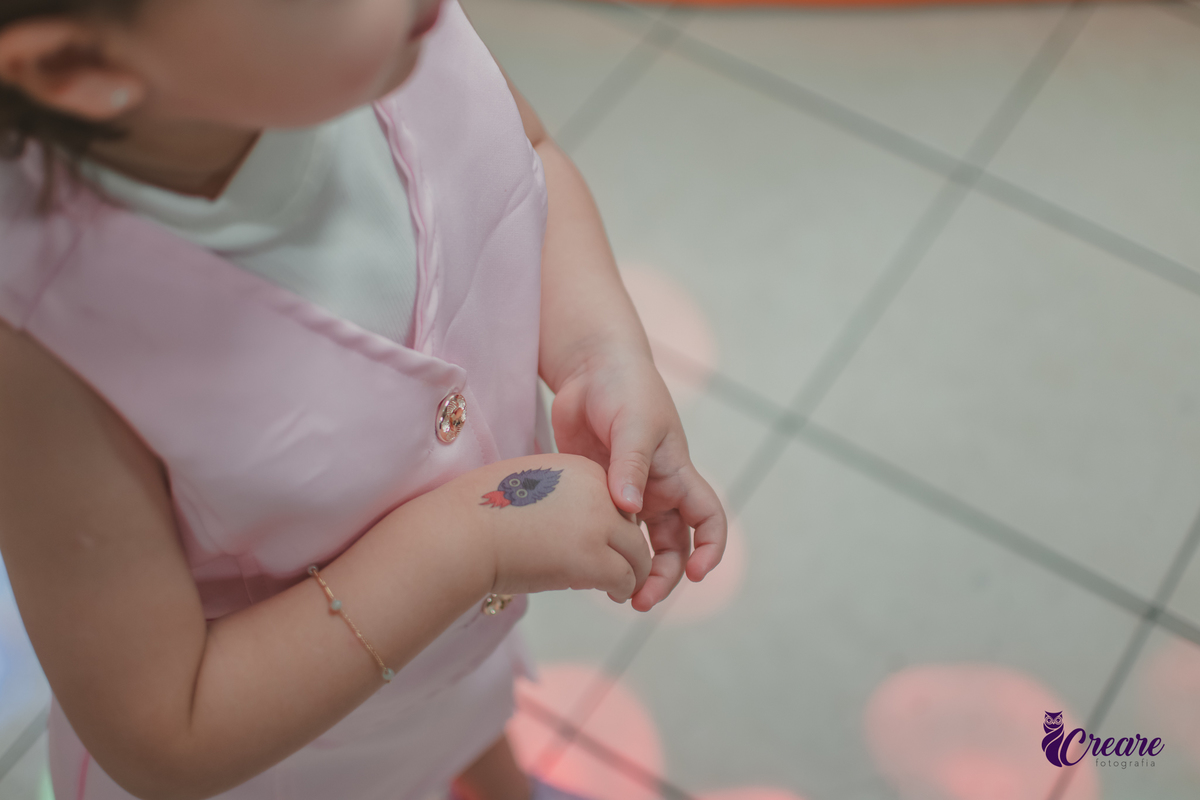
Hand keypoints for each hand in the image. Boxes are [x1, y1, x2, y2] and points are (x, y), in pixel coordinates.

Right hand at [456, 453, 651, 601]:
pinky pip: (624, 578)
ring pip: (637, 554)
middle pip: (631, 526)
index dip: (611, 527)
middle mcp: (597, 491)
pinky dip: (623, 589)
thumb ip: (558, 494)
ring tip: (621, 589)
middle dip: (627, 552)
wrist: (463, 532)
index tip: (600, 546)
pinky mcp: (592, 558)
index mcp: (582, 469)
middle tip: (620, 573)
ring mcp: (598, 524)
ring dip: (631, 574)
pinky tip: (613, 595)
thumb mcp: (528, 484)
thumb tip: (569, 522)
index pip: (617, 500)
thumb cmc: (480, 513)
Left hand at [549, 346, 727, 611]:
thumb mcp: (634, 423)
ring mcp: (626, 494)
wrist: (589, 369)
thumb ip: (630, 465)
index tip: (698, 574)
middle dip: (662, 577)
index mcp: (677, 475)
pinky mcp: (597, 492)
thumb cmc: (624, 387)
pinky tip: (582, 567)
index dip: (710, 549)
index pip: (708, 520)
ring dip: (631, 572)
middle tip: (638, 601)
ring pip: (638, 545)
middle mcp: (657, 490)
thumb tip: (629, 508)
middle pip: (672, 547)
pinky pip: (605, 530)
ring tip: (613, 596)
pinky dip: (600, 551)